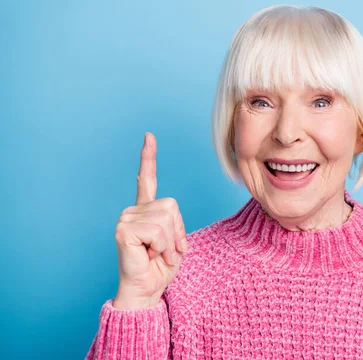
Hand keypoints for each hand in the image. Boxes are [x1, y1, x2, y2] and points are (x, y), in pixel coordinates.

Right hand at [112, 132, 187, 308]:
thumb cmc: (161, 267)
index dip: (148, 157)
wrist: (148, 289)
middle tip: (167, 250)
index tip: (149, 136)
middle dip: (177, 232)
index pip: (147, 178)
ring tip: (157, 253)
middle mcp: (134, 210)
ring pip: (166, 219)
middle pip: (171, 206)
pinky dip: (161, 246)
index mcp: (146, 210)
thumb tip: (168, 211)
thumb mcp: (176, 241)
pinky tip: (148, 253)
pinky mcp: (123, 229)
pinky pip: (156, 230)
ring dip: (169, 242)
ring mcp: (126, 218)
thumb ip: (174, 222)